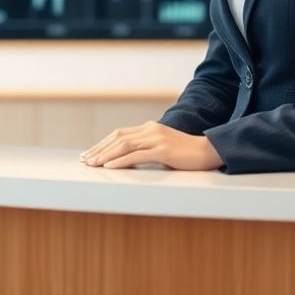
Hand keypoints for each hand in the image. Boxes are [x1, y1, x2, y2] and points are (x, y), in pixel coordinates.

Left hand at [79, 121, 224, 170]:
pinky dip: (120, 160)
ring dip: (105, 155)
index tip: (90, 154)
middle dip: (99, 149)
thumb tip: (129, 159)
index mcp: (150, 128)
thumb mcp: (164, 148)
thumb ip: (148, 150)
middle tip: (85, 160)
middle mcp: (151, 130)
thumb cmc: (187, 154)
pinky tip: (109, 166)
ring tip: (92, 164)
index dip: (103, 144)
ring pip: (124, 145)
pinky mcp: (163, 150)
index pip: (120, 134)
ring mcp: (157, 139)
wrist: (209, 152)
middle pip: (117, 137)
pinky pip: (136, 155)